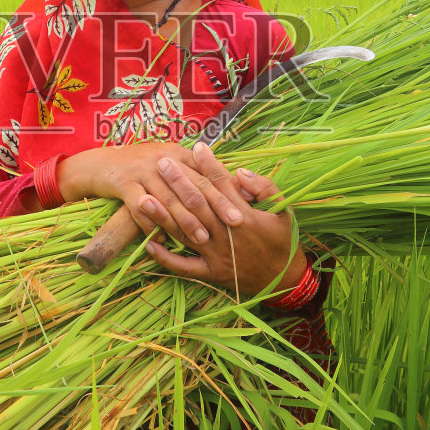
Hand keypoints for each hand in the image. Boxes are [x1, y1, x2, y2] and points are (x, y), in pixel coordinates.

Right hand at [56, 141, 243, 245]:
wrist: (101, 162)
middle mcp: (162, 158)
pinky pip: (139, 208)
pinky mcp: (123, 183)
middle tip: (233, 223)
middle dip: (214, 205)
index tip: (245, 206)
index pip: (207, 173)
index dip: (227, 190)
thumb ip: (197, 173)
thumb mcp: (171, 162)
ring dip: (186, 220)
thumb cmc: (144, 167)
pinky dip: (150, 225)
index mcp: (178, 153)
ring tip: (201, 238)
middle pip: (192, 184)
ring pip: (168, 198)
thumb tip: (235, 184)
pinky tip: (161, 242)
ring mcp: (142, 171)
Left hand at [144, 143, 304, 298]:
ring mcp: (216, 255)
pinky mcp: (210, 272)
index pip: (222, 185)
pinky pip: (183, 267)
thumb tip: (240, 172)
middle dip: (178, 182)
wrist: (285, 282)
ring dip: (163, 215)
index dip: (209, 164)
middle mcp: (226, 234)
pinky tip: (147, 244)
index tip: (197, 147)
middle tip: (162, 163)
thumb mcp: (285, 211)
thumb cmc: (284, 243)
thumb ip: (266, 188)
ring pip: (184, 232)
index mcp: (246, 216)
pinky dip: (165, 258)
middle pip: (197, 203)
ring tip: (144, 197)